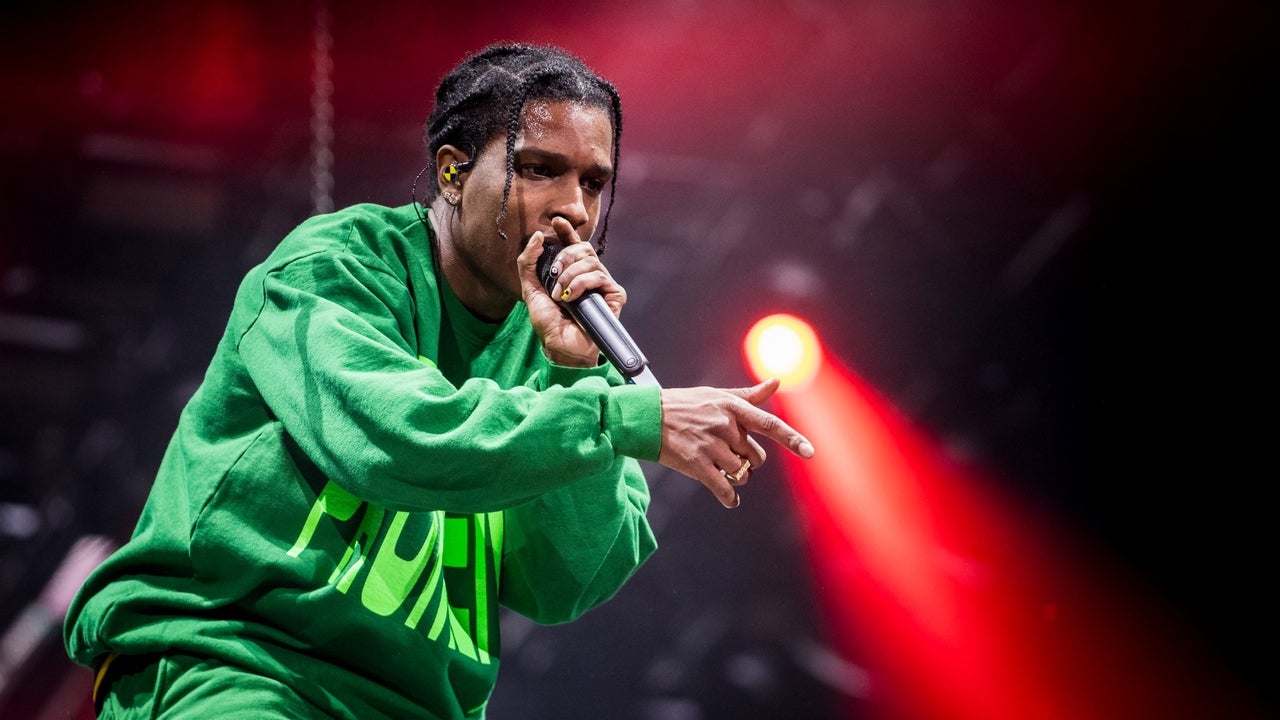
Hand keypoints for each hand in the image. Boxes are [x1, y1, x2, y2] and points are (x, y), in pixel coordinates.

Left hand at [517, 216, 625, 366]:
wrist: (560, 346)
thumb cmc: (549, 323)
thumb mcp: (531, 290)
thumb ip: (528, 263)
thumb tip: (539, 236)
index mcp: (571, 272)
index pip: (572, 245)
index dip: (567, 231)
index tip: (557, 221)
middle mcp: (588, 275)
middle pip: (583, 248)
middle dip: (564, 257)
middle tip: (553, 275)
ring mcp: (603, 285)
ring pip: (590, 261)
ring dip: (570, 275)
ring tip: (560, 295)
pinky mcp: (614, 295)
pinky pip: (599, 276)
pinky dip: (582, 284)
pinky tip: (572, 297)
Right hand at [658, 378, 814, 507]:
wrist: (647, 417)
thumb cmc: (684, 405)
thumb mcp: (716, 395)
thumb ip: (749, 395)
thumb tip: (776, 381)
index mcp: (732, 407)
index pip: (769, 423)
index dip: (791, 439)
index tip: (810, 452)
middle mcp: (724, 426)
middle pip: (756, 456)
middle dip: (749, 460)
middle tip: (731, 454)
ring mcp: (710, 446)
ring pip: (741, 472)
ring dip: (737, 476)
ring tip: (722, 468)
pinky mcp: (696, 465)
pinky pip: (723, 488)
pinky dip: (729, 497)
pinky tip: (729, 499)